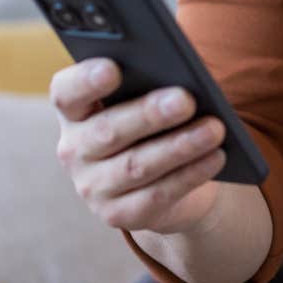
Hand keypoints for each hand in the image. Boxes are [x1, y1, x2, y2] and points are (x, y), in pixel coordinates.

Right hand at [51, 58, 227, 234]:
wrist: (162, 179)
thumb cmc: (152, 123)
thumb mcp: (143, 99)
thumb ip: (149, 83)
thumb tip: (181, 79)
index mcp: (74, 110)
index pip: (66, 92)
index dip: (86, 80)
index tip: (113, 68)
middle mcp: (75, 150)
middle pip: (107, 130)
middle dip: (150, 114)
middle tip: (186, 99)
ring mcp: (93, 187)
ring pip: (136, 166)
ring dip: (179, 147)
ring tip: (214, 129)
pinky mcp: (118, 215)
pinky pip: (157, 195)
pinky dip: (190, 174)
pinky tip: (216, 157)